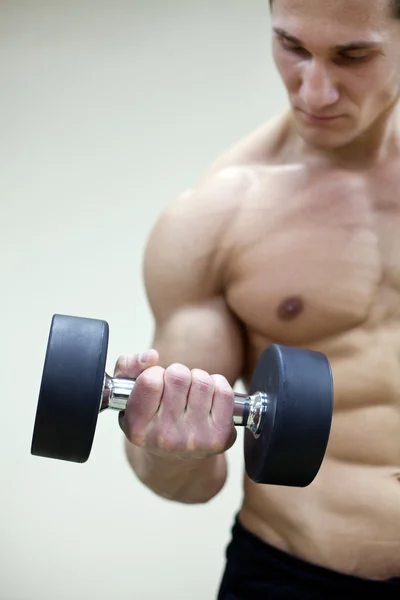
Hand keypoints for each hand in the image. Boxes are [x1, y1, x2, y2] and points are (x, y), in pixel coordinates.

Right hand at [114, 351, 236, 458]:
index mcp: (138, 427)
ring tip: (191, 392)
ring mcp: (194, 438)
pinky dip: (217, 385)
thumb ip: (128, 366)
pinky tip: (208, 398)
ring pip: (202, 381)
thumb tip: (151, 356)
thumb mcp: (128, 394)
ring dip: (197, 378)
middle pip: (179, 376)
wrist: (175, 461)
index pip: (150, 380)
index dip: (155, 373)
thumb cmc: (151, 419)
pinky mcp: (219, 437)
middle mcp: (165, 437)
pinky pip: (223, 391)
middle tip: (175, 387)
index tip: (156, 381)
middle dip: (177, 373)